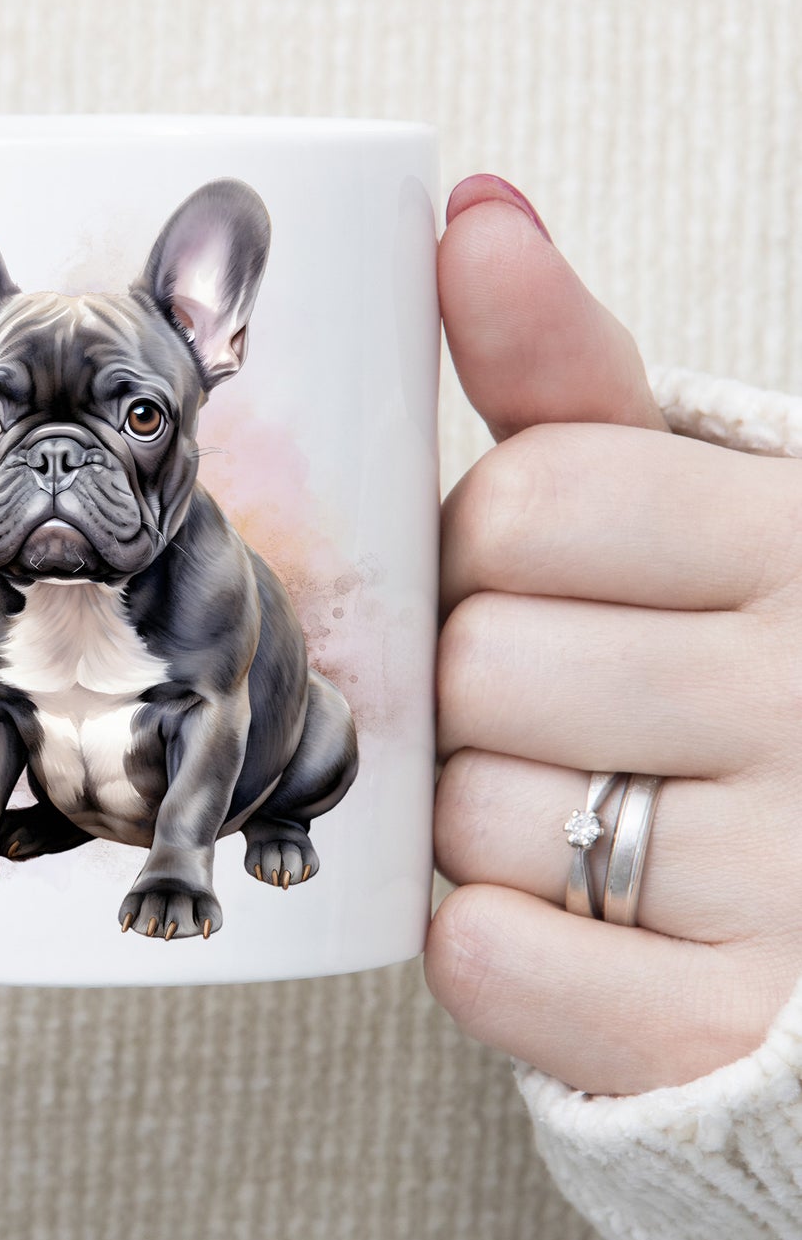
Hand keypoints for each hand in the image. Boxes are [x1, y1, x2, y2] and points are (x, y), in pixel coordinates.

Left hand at [424, 174, 801, 1096]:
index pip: (531, 500)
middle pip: (479, 661)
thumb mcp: (684, 493)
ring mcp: (792, 877)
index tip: (529, 573)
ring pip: (473, 814)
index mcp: (798, 539)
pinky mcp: (724, 1026)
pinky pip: (494, 960)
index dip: (485, 543)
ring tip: (568, 800)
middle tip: (544, 701)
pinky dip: (486, 940)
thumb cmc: (729, 651)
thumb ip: (566, 369)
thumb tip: (472, 213)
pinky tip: (548, 909)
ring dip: (476, 811)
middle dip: (470, 680)